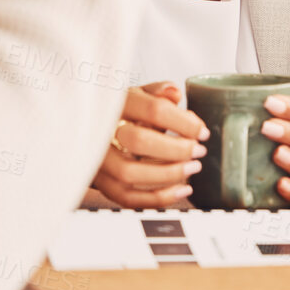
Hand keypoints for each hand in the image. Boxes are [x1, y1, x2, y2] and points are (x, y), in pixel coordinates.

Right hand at [91, 82, 209, 208]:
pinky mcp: (100, 182)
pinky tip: (181, 189)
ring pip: (130, 173)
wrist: (88, 132)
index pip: (153, 110)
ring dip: (169, 174)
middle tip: (199, 151)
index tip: (202, 131)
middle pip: (139, 141)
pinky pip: (127, 197)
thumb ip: (157, 91)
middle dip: (177, 149)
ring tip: (193, 168)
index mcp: (116, 104)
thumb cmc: (120, 113)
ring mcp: (97, 159)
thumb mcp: (137, 95)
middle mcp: (101, 131)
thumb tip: (174, 93)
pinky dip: (158, 198)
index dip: (183, 122)